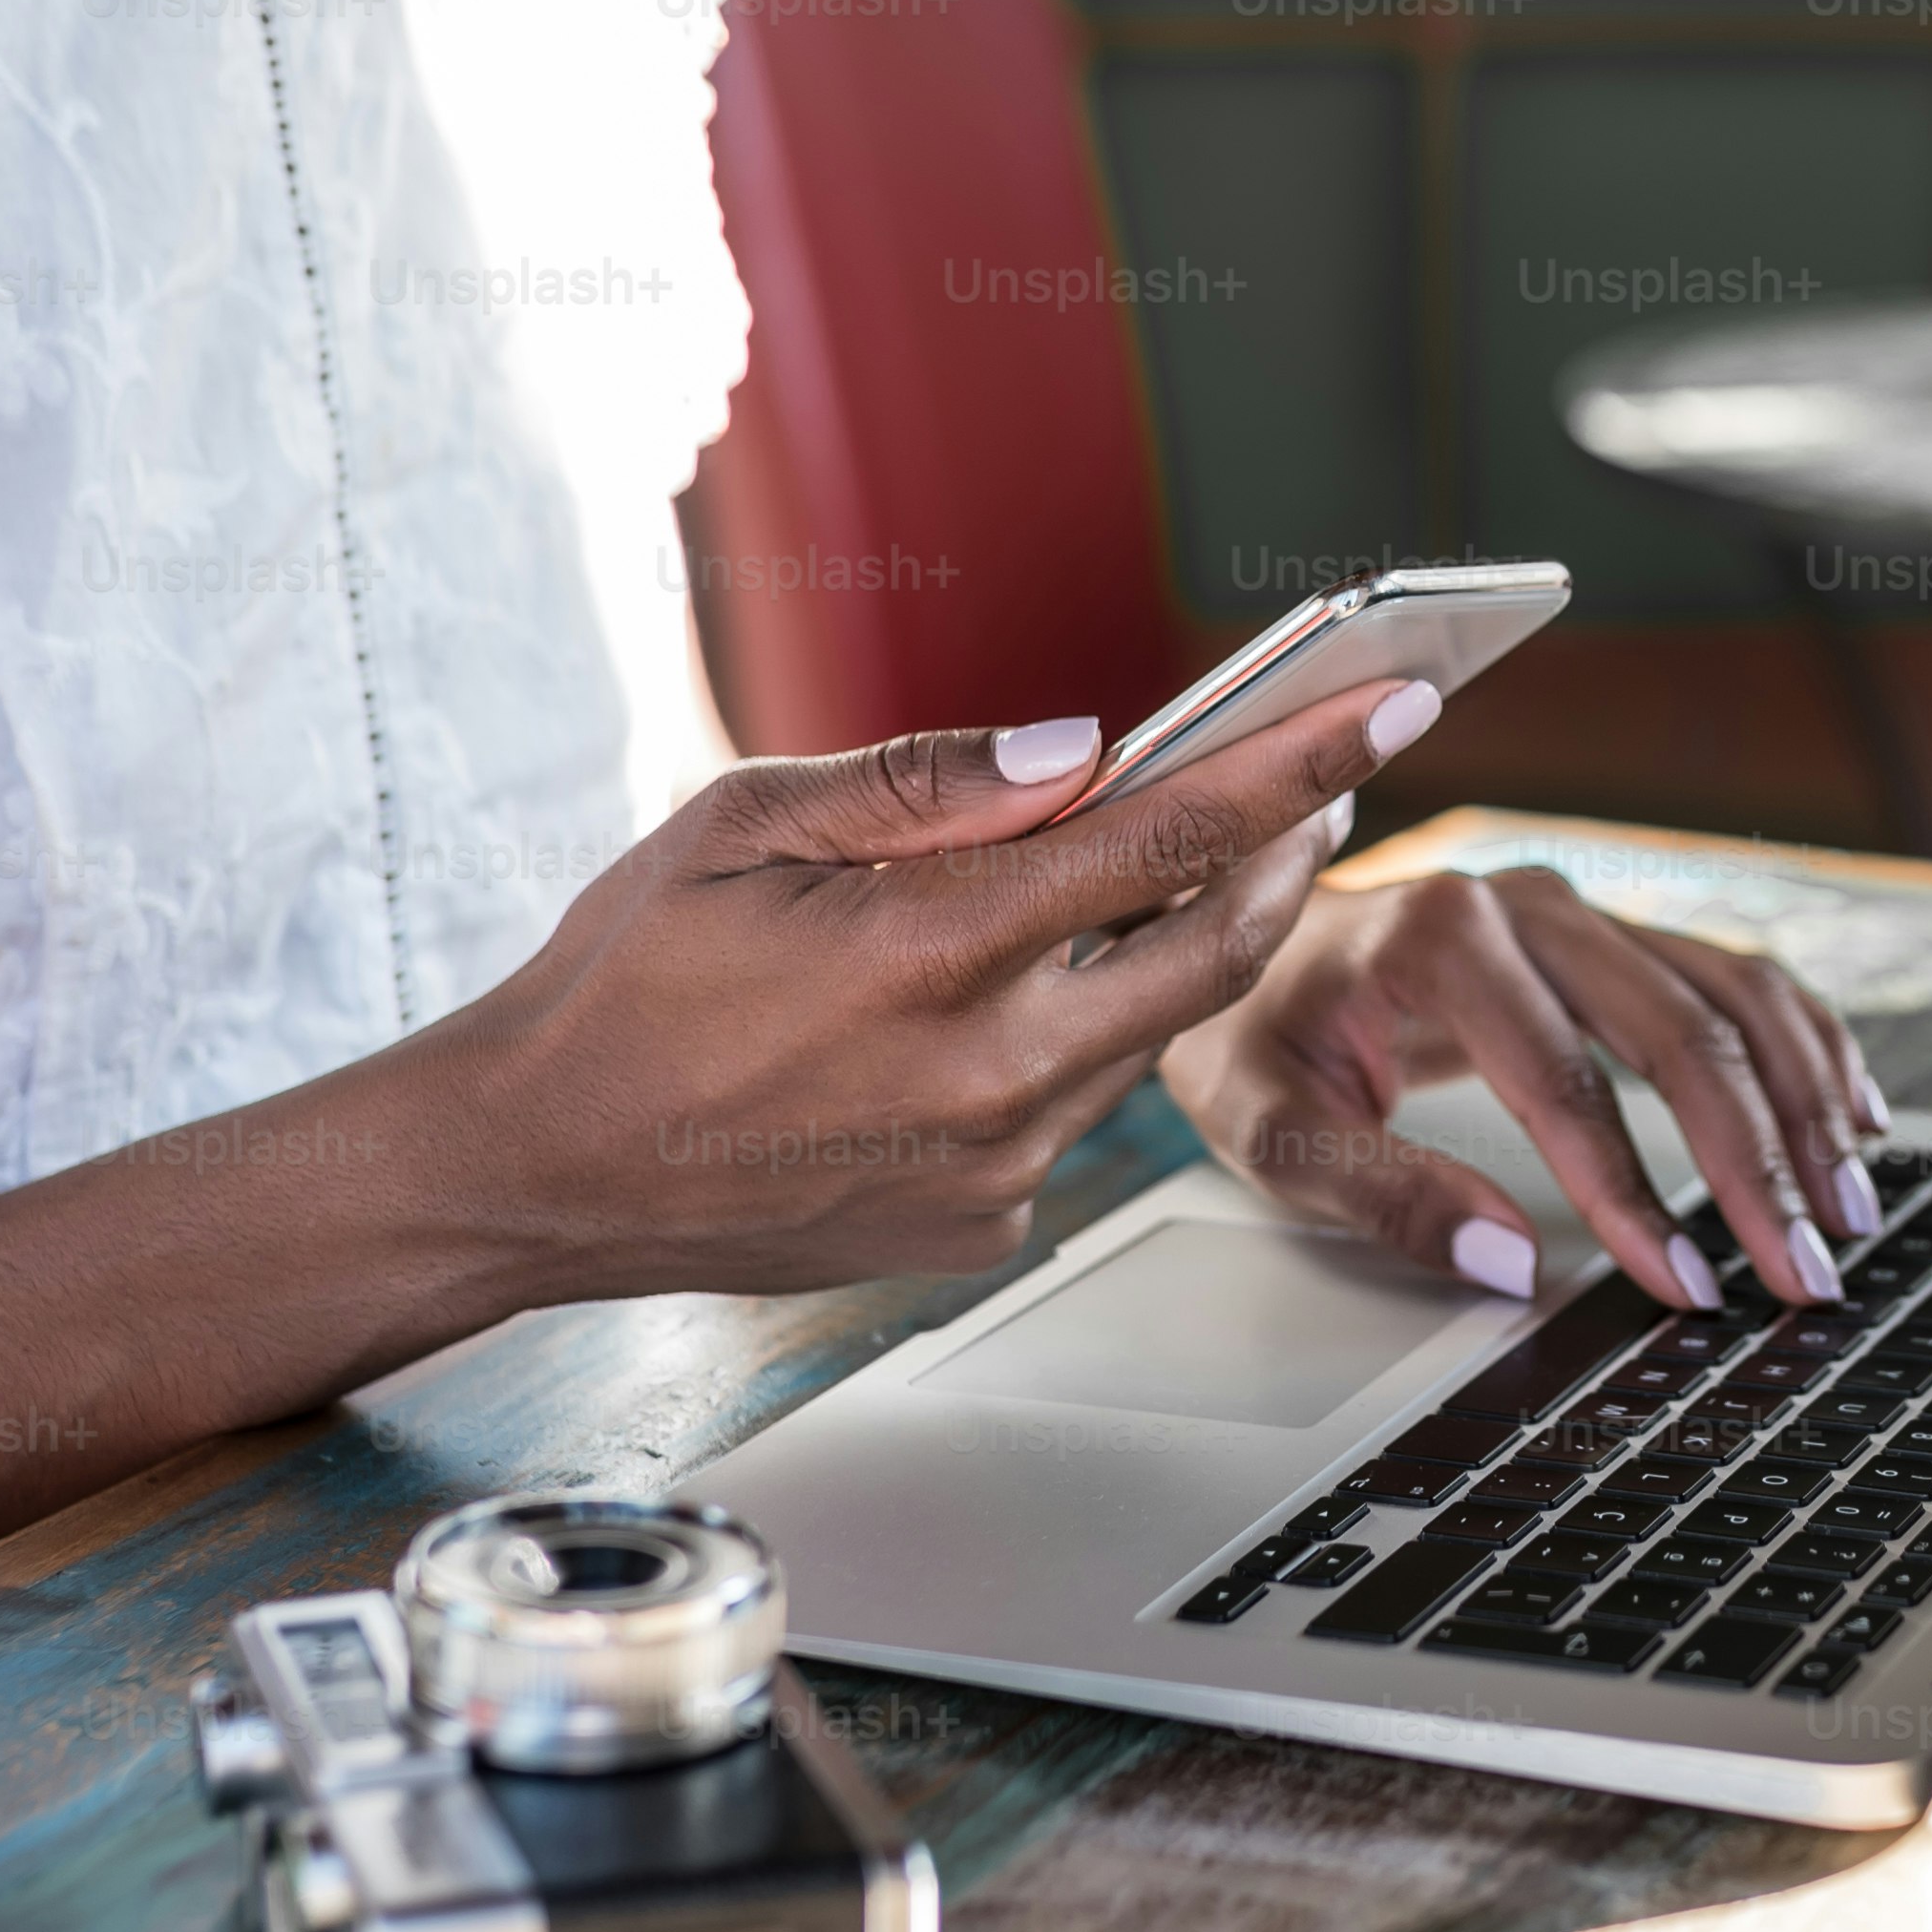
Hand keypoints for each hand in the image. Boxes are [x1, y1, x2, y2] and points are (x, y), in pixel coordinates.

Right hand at [448, 681, 1436, 1295]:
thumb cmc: (627, 978)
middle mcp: (984, 1074)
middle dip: (1288, 856)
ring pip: (1145, 1034)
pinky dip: (1070, 1041)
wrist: (537, 1168)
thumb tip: (1082, 748)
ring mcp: (992, 1168)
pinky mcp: (981, 1226)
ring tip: (1158, 870)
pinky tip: (1003, 1004)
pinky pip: (1073, 1112)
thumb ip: (927, 783)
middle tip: (1318, 782)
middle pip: (1216, 954)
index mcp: (927, 950)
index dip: (1297, 764)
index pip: (1169, 840)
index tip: (1394, 705)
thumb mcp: (744, 824)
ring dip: (1174, 948)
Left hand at [1160, 863, 1893, 1312]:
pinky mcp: (1615, 930)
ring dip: (1805, 1106)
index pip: (1564, 1081)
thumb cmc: (1254, 1033)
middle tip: (1808, 1274)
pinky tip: (1853, 1118)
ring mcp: (1583, 910)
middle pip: (1681, 1030)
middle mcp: (1530, 906)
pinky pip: (1737, 977)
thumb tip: (1512, 1265)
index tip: (1687, 1288)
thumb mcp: (1270, 1128)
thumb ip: (1383, 1194)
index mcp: (1440, 938)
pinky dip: (1807, 1046)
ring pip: (1732, 996)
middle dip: (1757, 1162)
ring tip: (1848, 1212)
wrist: (1244, 935)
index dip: (1634, 1193)